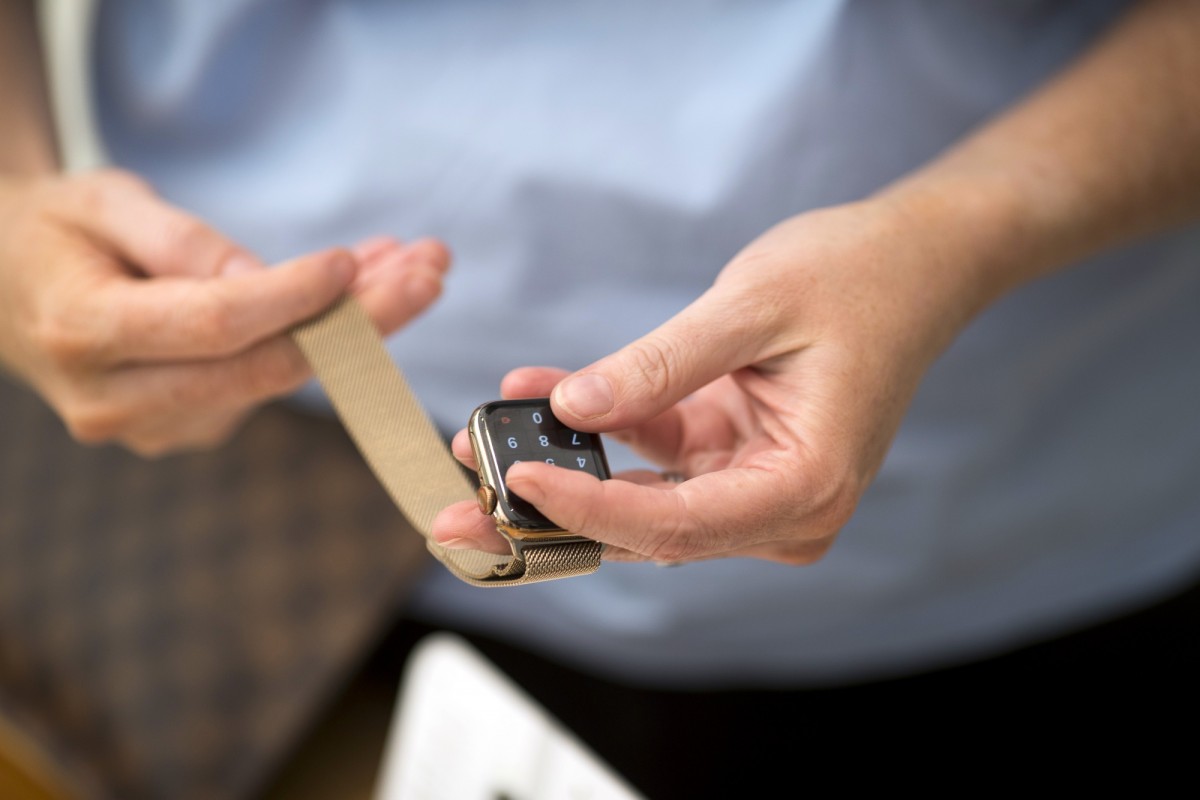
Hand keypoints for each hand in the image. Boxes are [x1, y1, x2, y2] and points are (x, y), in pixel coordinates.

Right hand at [0, 169, 449, 455]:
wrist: (12, 288)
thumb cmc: (58, 233)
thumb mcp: (101, 202)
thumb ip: (179, 240)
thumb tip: (268, 281)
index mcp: (82, 331)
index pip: (212, 324)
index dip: (291, 297)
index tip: (352, 263)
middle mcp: (118, 399)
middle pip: (265, 364)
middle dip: (362, 320)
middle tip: (432, 270)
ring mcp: (156, 427)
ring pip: (282, 377)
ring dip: (362, 325)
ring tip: (419, 265)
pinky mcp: (190, 430)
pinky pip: (273, 383)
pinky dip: (328, 339)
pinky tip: (370, 291)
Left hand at [433, 198, 990, 563]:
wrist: (914, 260)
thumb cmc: (857, 278)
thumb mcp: (752, 308)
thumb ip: (660, 365)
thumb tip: (574, 407)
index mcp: (805, 485)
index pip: (676, 525)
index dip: (587, 508)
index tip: (513, 480)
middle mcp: (780, 508)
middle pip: (646, 532)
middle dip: (549, 515)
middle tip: (455, 509)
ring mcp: (753, 488)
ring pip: (637, 501)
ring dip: (562, 467)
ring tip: (480, 435)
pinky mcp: (731, 459)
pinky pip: (650, 456)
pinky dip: (596, 428)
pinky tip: (537, 392)